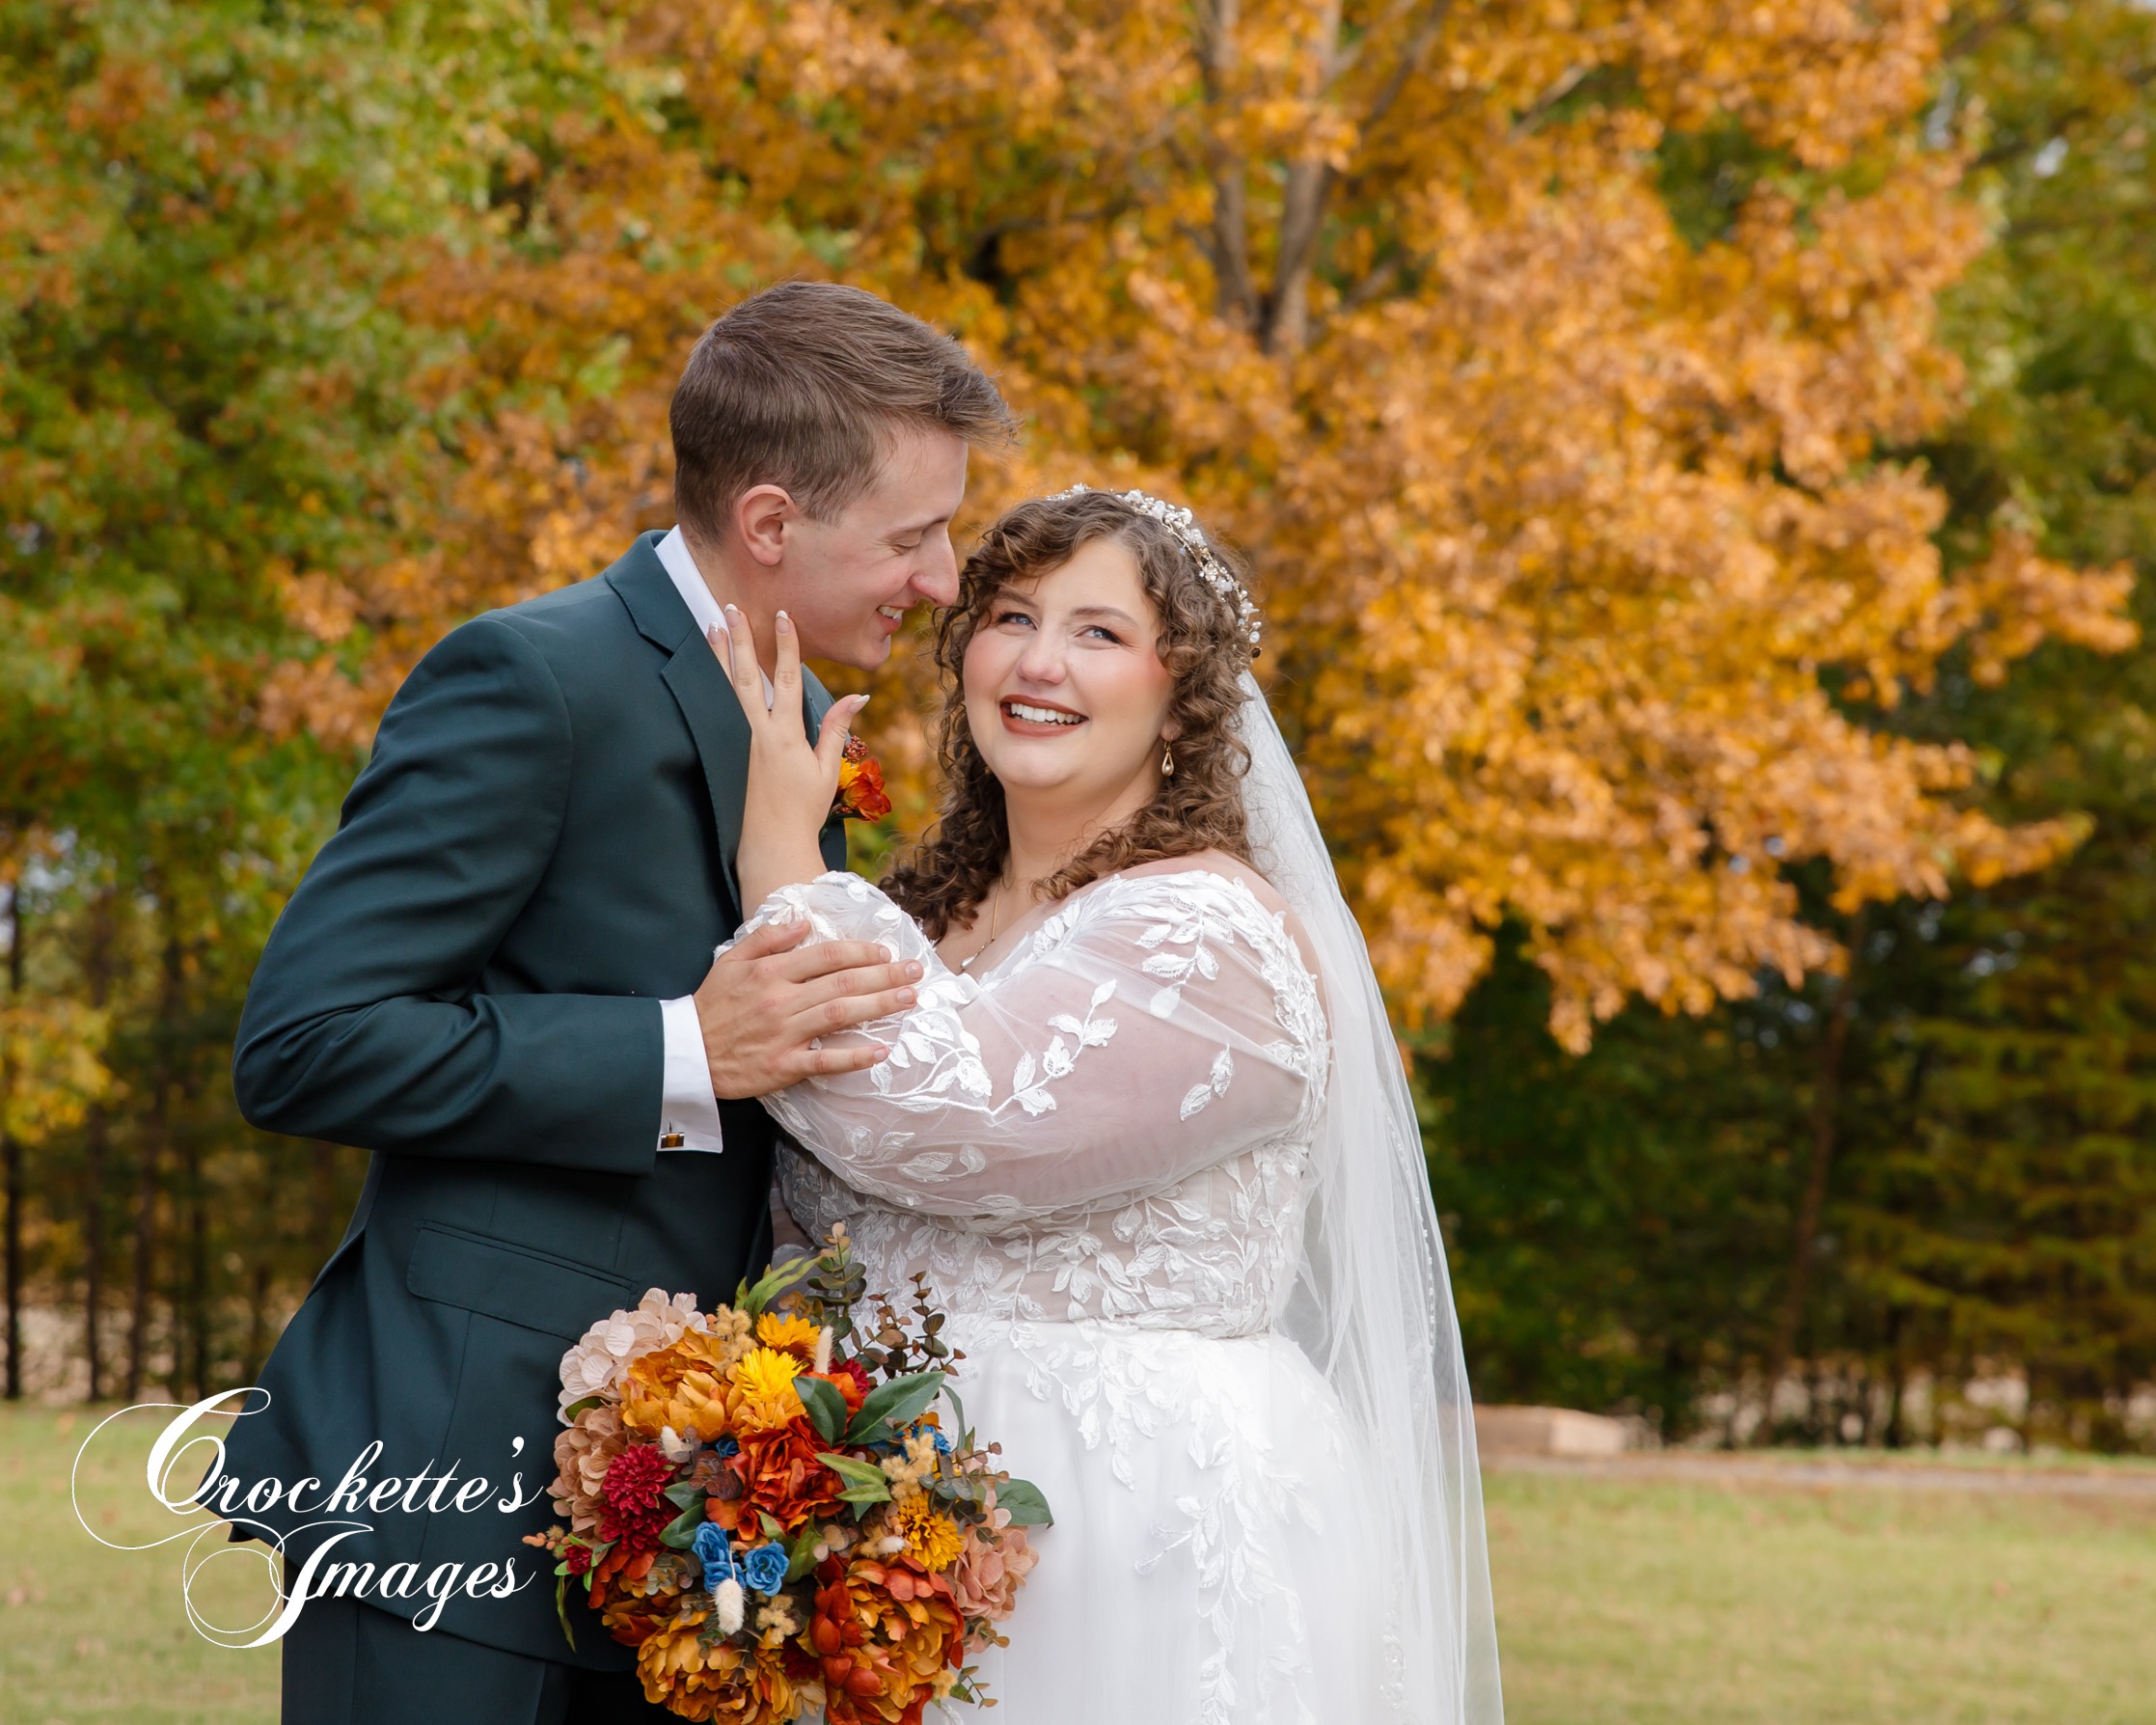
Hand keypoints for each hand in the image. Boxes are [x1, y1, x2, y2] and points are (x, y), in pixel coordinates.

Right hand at [693, 917, 921, 1094]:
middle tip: (915, 972)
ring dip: (879, 1006)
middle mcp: (782, 1000)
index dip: (862, 952)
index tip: (886, 953)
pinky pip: (825, 1062)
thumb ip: (767, 938)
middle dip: (885, 976)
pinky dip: (853, 1057)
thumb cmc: (712, 1005)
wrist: (686, 1053)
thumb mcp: (732, 960)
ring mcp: (785, 1034)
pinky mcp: (783, 1066)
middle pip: (844, 983)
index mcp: (771, 972)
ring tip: (908, 999)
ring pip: (841, 1015)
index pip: (827, 956)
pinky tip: (880, 1052)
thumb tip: (802, 922)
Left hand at [714, 606, 868, 910]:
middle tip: (731, 608)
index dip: (786, 644)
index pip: (787, 678)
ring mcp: (735, 743)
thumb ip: (835, 729)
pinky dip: (707, 687)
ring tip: (712, 627)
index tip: (783, 615)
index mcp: (786, 735)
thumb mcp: (826, 769)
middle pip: (747, 675)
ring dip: (718, 656)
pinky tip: (701, 670)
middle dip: (741, 639)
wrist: (771, 845)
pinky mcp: (721, 754)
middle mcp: (757, 733)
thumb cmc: (803, 811)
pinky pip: (713, 712)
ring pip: (724, 690)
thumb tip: (858, 695)